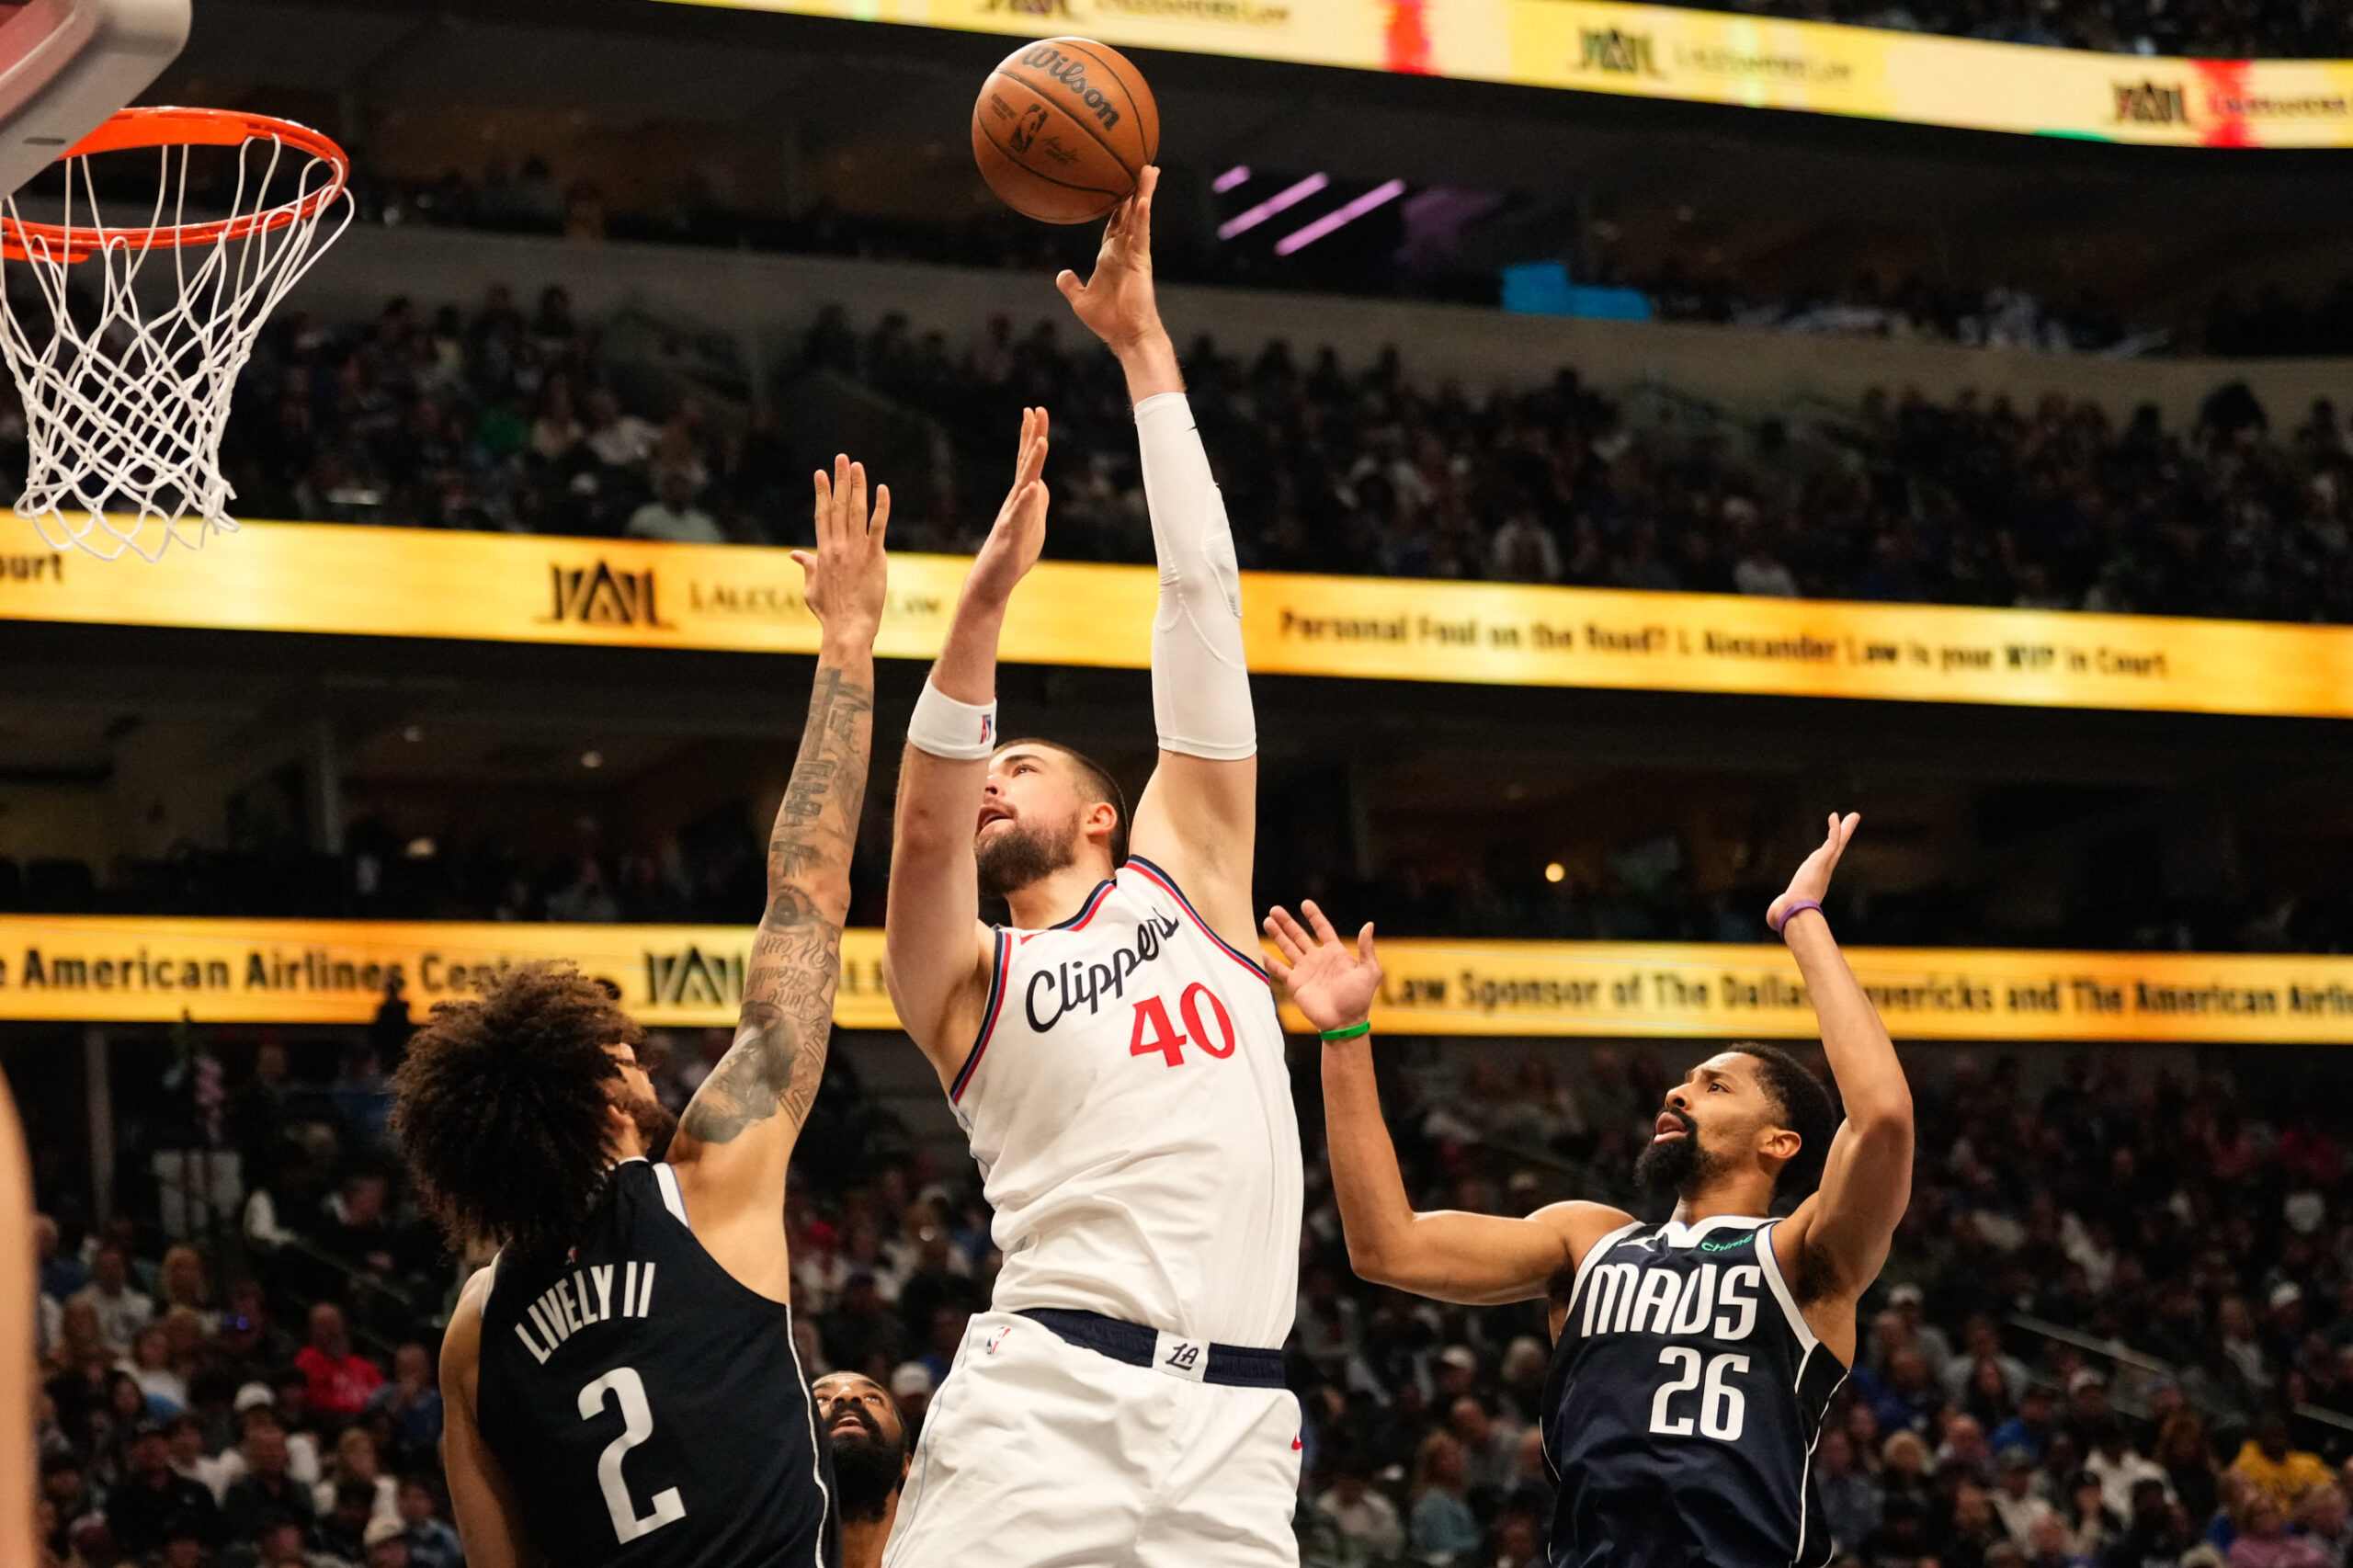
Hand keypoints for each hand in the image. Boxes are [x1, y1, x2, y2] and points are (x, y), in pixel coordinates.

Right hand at [795, 453, 889, 645]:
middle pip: (838, 506)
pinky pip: (878, 526)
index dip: (822, 493)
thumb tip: (795, 555)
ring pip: (856, 510)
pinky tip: (882, 489)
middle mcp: (837, 546)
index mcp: (823, 552)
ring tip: (857, 465)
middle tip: (841, 458)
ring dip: (857, 486)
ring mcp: (856, 550)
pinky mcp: (874, 557)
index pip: (822, 515)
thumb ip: (807, 567)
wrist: (847, 628)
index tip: (821, 474)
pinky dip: (880, 506)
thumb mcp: (811, 589)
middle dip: (839, 480)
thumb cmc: (830, 613)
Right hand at [964, 406, 1049, 606]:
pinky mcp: (1010, 536)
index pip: (1027, 462)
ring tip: (1041, 442)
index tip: (1034, 410)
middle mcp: (1014, 502)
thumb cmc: (1011, 556)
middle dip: (1032, 437)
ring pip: (1023, 486)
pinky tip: (1033, 488)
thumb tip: (1042, 486)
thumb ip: (1036, 505)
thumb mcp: (1031, 526)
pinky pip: (1018, 517)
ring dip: (1033, 464)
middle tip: (1037, 409)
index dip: (1031, 436)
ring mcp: (1011, 517)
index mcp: (1021, 499)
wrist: (991, 583)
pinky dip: (1026, 502)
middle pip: (1026, 464)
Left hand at [1055, 166, 1166, 355]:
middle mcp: (1124, 250)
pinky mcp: (1141, 262)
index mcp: (1110, 256)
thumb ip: (1070, 285)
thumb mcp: (1081, 300)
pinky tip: (1142, 201)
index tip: (1117, 185)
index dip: (1116, 204)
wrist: (1126, 336)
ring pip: (1140, 217)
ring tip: (1150, 170)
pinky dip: (1142, 218)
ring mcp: (1135, 254)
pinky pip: (1141, 236)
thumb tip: (1062, 274)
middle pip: (1131, 212)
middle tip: (1142, 165)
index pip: (1115, 223)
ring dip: (1144, 193)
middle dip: (1135, 189)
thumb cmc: (1108, 321)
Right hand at [1263, 901, 1381, 1033]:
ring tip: (1267, 920)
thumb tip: (1369, 925)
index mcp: (1335, 953)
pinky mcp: (1296, 984)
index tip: (1305, 904)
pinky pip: (1279, 969)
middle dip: (1287, 922)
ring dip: (1278, 935)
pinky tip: (1260, 951)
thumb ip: (1367, 948)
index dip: (1314, 917)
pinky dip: (1269, 961)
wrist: (1344, 1022)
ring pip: (1288, 948)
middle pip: (1299, 935)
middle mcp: (1318, 959)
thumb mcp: (1370, 971)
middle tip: (1275, 909)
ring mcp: (1305, 971)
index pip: (1323, 929)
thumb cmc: (1359, 998)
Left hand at [1767, 812, 1858, 932]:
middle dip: (1844, 835)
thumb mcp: (1784, 908)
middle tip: (1853, 821)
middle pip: (1837, 848)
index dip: (1829, 851)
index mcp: (1816, 878)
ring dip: (1845, 828)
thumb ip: (1779, 910)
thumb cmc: (1788, 914)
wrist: (1795, 912)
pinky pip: (1832, 841)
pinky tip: (1834, 816)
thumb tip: (1772, 921)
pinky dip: (1834, 829)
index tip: (1832, 845)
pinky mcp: (1823, 860)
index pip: (1825, 860)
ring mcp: (1825, 865)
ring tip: (1854, 815)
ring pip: (1838, 843)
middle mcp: (1824, 870)